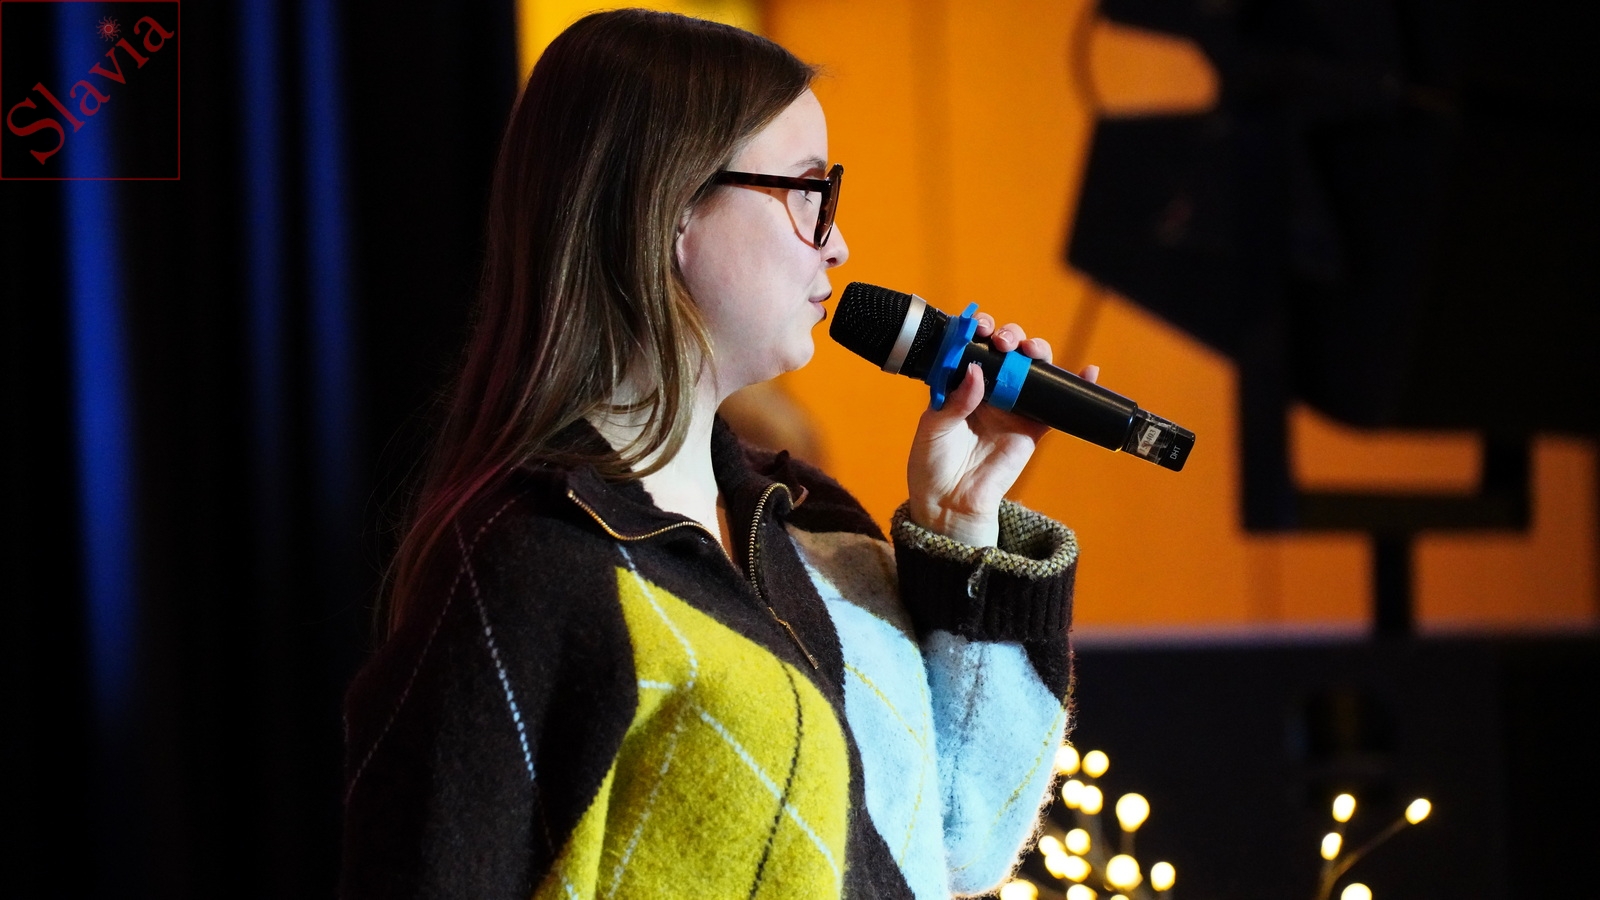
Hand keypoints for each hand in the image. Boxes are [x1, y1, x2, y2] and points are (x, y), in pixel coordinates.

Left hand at [906, 315, 1099, 546]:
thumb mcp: (934, 428)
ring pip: (1031, 368)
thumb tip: (977, 370)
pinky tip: (1087, 371)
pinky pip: (1055, 403)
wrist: (951, 503)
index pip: (973, 346)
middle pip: (1006, 351)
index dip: (980, 331)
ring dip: (1037, 350)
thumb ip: (956, 400)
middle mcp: (987, 389)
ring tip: (1032, 351)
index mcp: (958, 384)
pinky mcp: (1032, 426)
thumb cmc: (932, 464)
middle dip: (1009, 336)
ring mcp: (1012, 406)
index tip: (981, 327)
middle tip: (1003, 342)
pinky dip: (1073, 384)